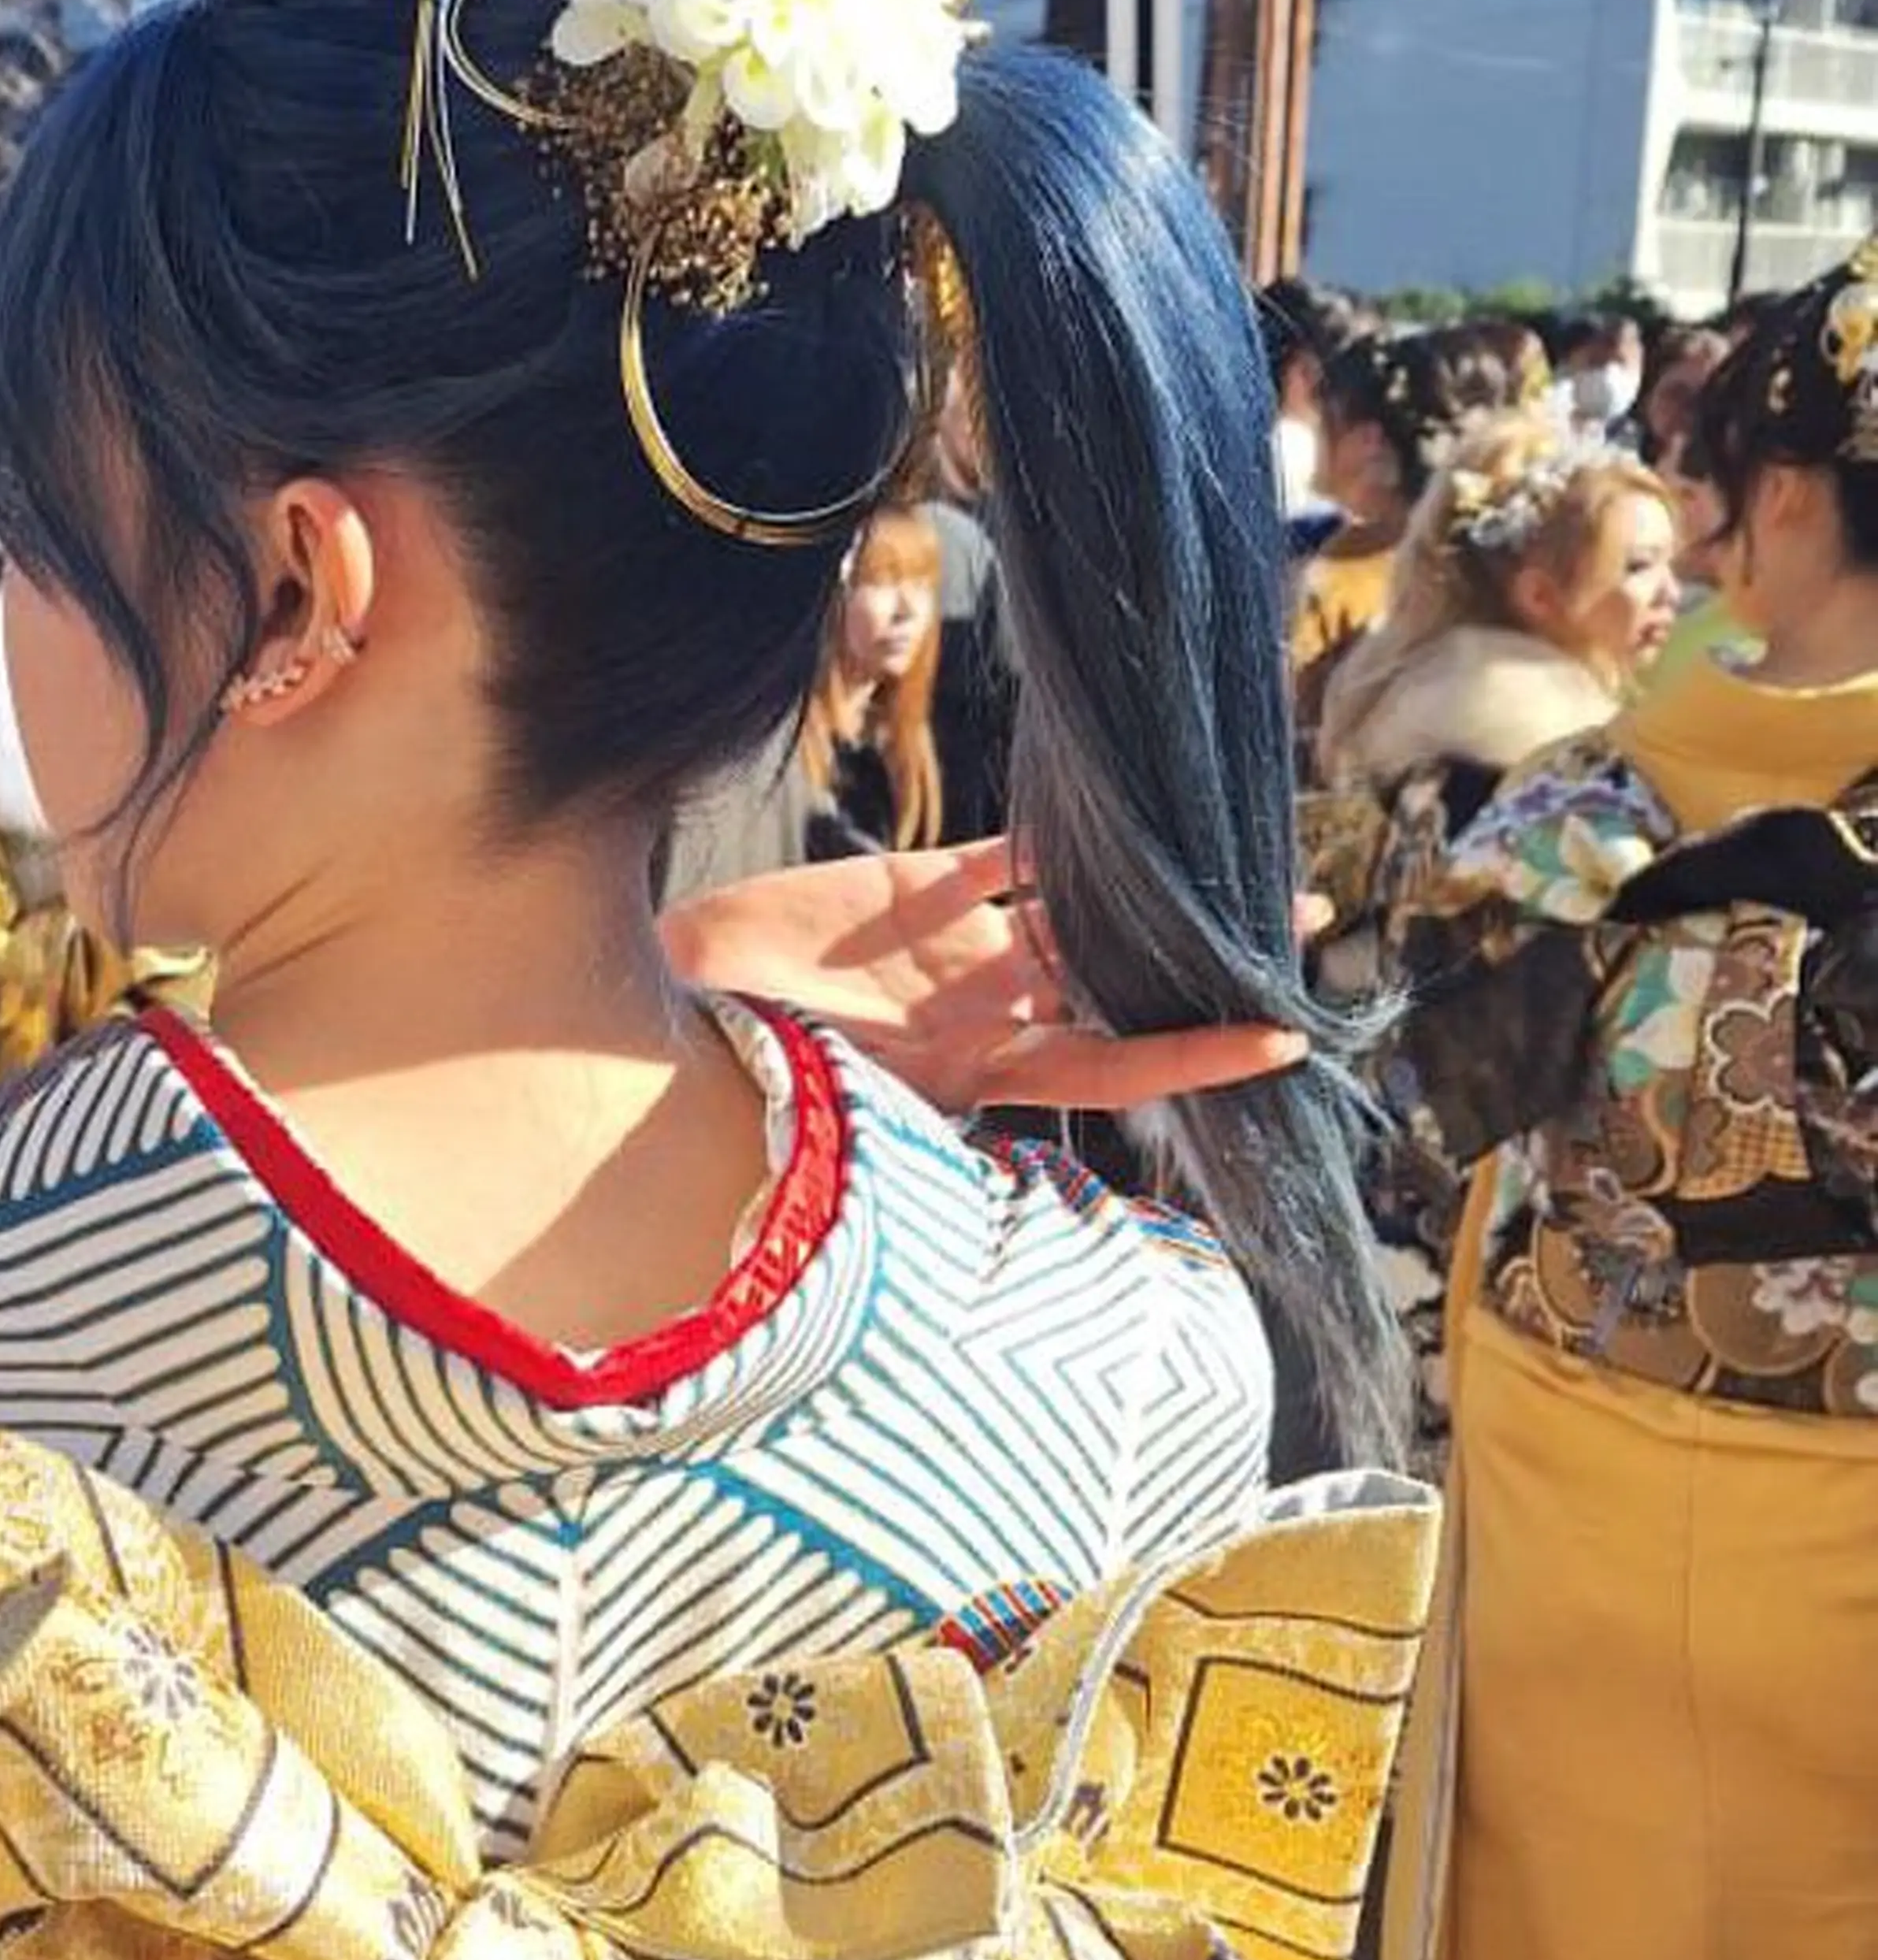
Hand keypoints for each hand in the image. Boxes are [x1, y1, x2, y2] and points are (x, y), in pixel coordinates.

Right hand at [663, 840, 1312, 1120]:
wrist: (666, 1013)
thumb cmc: (751, 1083)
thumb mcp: (852, 1115)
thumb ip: (929, 1115)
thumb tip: (1012, 1149)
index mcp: (978, 1081)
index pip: (1115, 1070)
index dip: (1198, 1057)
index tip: (1285, 1040)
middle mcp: (981, 1018)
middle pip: (1115, 989)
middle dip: (1198, 963)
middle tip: (1294, 926)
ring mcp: (950, 954)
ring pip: (1073, 916)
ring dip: (1147, 892)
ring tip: (1237, 857)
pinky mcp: (908, 892)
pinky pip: (998, 857)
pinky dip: (1054, 835)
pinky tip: (1121, 810)